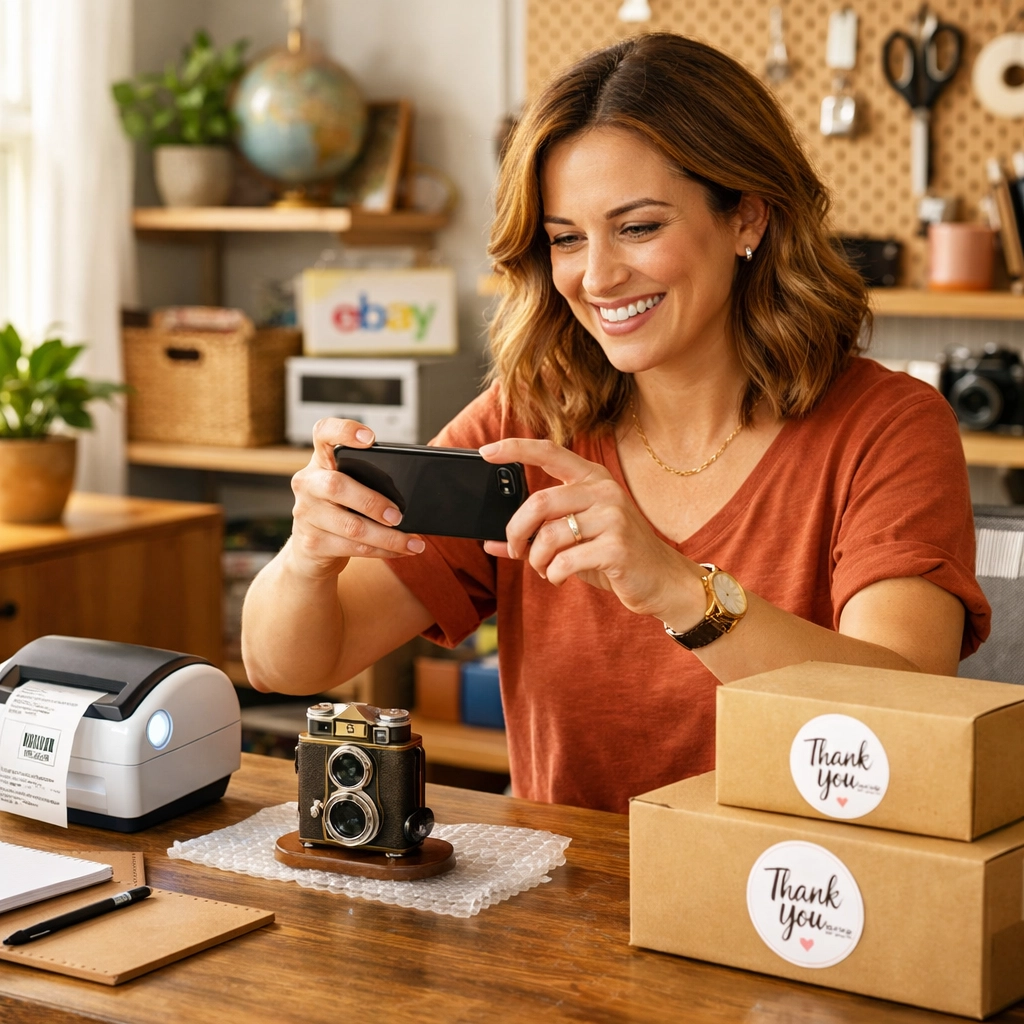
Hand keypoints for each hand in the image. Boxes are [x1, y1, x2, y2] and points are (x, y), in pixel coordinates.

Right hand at [287, 419, 424, 580]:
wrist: (308, 553)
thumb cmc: (337, 511)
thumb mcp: (347, 488)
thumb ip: (367, 479)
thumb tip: (411, 490)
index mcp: (321, 462)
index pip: (323, 433)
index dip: (344, 431)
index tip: (370, 439)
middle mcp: (308, 484)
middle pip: (337, 486)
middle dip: (373, 502)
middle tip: (398, 515)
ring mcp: (306, 514)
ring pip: (351, 526)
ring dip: (388, 536)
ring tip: (413, 541)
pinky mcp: (312, 543)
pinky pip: (354, 548)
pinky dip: (383, 550)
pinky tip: (400, 550)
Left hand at [479, 438, 702, 620]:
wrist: (663, 581)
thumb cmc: (615, 556)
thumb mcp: (577, 539)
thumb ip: (539, 534)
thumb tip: (490, 543)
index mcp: (594, 480)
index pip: (551, 452)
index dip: (516, 448)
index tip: (487, 451)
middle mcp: (604, 491)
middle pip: (539, 503)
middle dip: (516, 532)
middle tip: (515, 550)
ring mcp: (613, 518)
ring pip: (549, 537)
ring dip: (537, 561)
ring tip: (546, 569)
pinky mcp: (617, 547)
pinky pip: (564, 561)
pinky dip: (553, 574)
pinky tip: (560, 577)